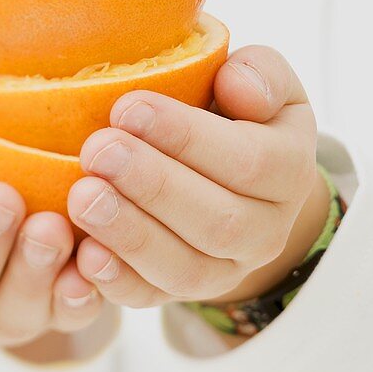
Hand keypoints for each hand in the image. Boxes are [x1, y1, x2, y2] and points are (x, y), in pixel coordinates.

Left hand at [67, 46, 330, 307]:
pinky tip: (84, 255)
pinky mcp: (184, 292)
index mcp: (290, 169)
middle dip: (152, 185)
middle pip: (217, 222)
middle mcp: (267, 229)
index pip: (248, 161)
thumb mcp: (262, 78)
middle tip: (97, 150)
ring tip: (82, 196)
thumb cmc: (239, 109)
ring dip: (130, 235)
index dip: (186, 137)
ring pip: (185, 268)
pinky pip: (153, 298)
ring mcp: (228, 269)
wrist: (235, 169)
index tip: (128, 106)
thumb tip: (238, 88)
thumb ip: (259, 73)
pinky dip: (118, 282)